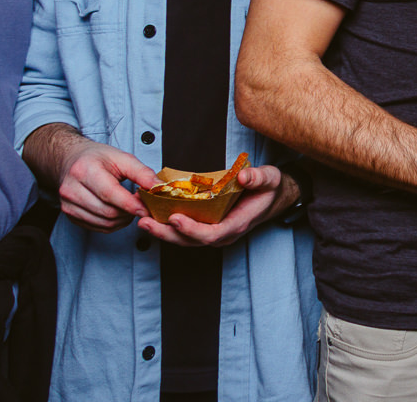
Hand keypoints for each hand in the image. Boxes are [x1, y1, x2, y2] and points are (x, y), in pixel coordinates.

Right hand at [54, 137, 157, 232]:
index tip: (148, 208)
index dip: (132, 204)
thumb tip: (159, 188)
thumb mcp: (122, 157)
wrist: (72, 160)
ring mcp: (67, 205)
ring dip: (123, 219)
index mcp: (84, 170)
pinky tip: (119, 212)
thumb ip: (142, 173)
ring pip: (104, 223)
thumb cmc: (98, 158)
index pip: (111, 194)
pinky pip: (97, 227)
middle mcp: (71, 189)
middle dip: (129, 212)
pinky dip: (113, 224)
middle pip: (108, 212)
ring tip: (130, 207)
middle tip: (141, 205)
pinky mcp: (69, 215)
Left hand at [137, 164, 290, 247]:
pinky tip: (154, 215)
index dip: (191, 229)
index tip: (175, 218)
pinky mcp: (207, 226)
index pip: (211, 234)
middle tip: (145, 222)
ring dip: (163, 231)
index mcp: (237, 225)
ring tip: (142, 221)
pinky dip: (169, 225)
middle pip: (191, 241)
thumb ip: (258, 178)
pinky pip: (185, 231)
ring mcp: (214, 232)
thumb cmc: (270, 189)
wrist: (274, 197)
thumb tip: (243, 176)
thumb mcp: (270, 179)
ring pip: (185, 239)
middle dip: (167, 233)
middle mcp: (223, 233)